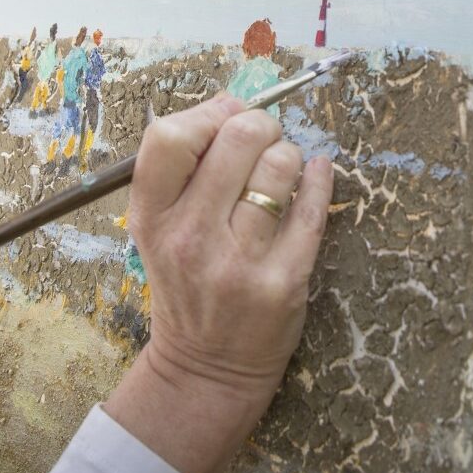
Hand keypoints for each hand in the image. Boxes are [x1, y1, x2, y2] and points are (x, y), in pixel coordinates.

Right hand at [104, 94, 334, 472]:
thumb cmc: (186, 286)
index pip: (169, 137)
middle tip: (263, 139)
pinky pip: (313, 209)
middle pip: (236, 138)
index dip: (205, 114)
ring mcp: (238, 262)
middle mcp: (190, 239)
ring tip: (281, 173)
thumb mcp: (160, 230)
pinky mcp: (284, 282)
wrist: (207, 368)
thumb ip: (184, 173)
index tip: (224, 119)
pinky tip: (316, 174)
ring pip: (280, 167)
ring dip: (288, 157)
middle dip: (259, 126)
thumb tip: (234, 104)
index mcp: (152, 219)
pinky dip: (320, 180)